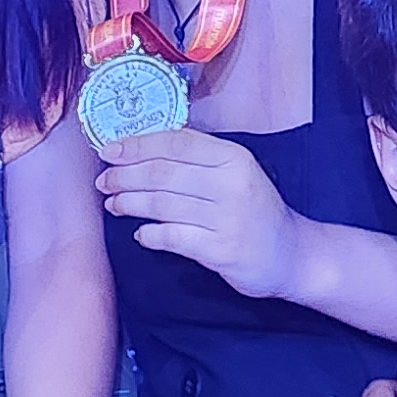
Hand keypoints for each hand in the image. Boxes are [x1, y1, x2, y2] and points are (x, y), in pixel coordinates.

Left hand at [96, 129, 301, 300]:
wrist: (292, 253)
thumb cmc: (255, 210)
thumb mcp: (236, 172)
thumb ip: (198, 158)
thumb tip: (142, 149)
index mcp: (233, 157)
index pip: (175, 142)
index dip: (136, 145)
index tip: (108, 151)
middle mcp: (231, 183)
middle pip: (162, 173)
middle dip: (125, 176)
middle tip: (104, 181)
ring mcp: (227, 218)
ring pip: (162, 204)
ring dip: (130, 204)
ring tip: (114, 205)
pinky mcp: (222, 249)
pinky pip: (173, 238)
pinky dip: (150, 235)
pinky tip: (141, 235)